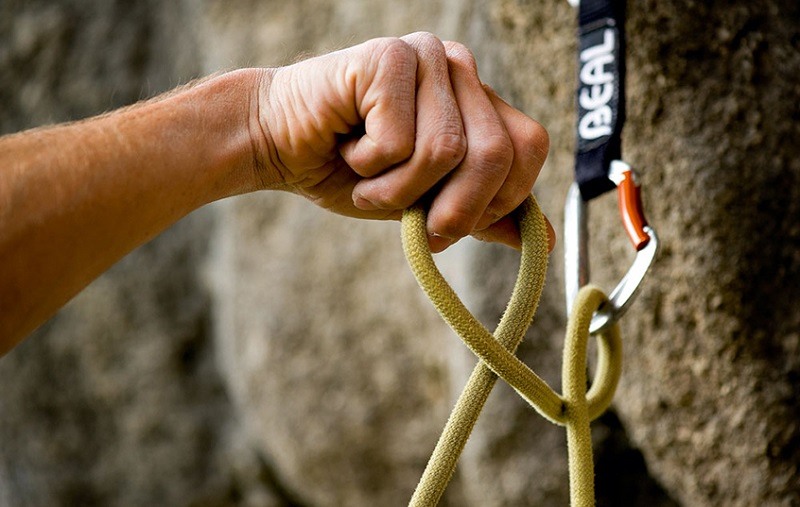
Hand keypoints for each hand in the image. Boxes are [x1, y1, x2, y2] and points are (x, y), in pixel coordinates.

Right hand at [250, 32, 551, 251]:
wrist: (277, 144)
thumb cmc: (349, 171)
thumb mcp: (426, 202)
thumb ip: (481, 212)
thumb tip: (542, 240)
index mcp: (477, 98)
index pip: (529, 147)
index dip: (497, 198)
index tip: (448, 222)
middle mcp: (460, 68)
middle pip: (498, 153)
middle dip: (453, 207)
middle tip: (410, 217)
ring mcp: (427, 56)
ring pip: (446, 151)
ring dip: (396, 190)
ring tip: (365, 176)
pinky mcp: (389, 57)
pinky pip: (399, 141)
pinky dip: (367, 166)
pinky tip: (346, 146)